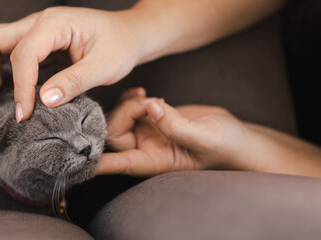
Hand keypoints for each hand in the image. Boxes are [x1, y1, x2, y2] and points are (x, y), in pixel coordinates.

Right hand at [0, 7, 148, 121]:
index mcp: (55, 23)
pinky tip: (9, 95)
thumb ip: (75, 82)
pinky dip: (1, 73)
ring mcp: (35, 31)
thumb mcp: (105, 67)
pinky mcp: (38, 44)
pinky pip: (8, 54)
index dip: (20, 87)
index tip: (24, 115)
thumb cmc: (122, 46)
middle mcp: (39, 22)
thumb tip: (44, 101)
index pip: (23, 54)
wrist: (132, 34)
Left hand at [97, 88, 253, 175]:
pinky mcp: (151, 120)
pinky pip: (129, 109)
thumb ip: (175, 125)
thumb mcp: (204, 137)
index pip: (119, 163)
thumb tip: (150, 107)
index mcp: (154, 162)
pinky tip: (143, 93)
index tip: (83, 156)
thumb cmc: (225, 146)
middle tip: (148, 101)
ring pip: (119, 118)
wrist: (236, 138)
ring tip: (151, 97)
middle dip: (124, 113)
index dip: (100, 160)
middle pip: (114, 133)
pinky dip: (131, 98)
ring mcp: (147, 134)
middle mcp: (146, 150)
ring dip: (129, 103)